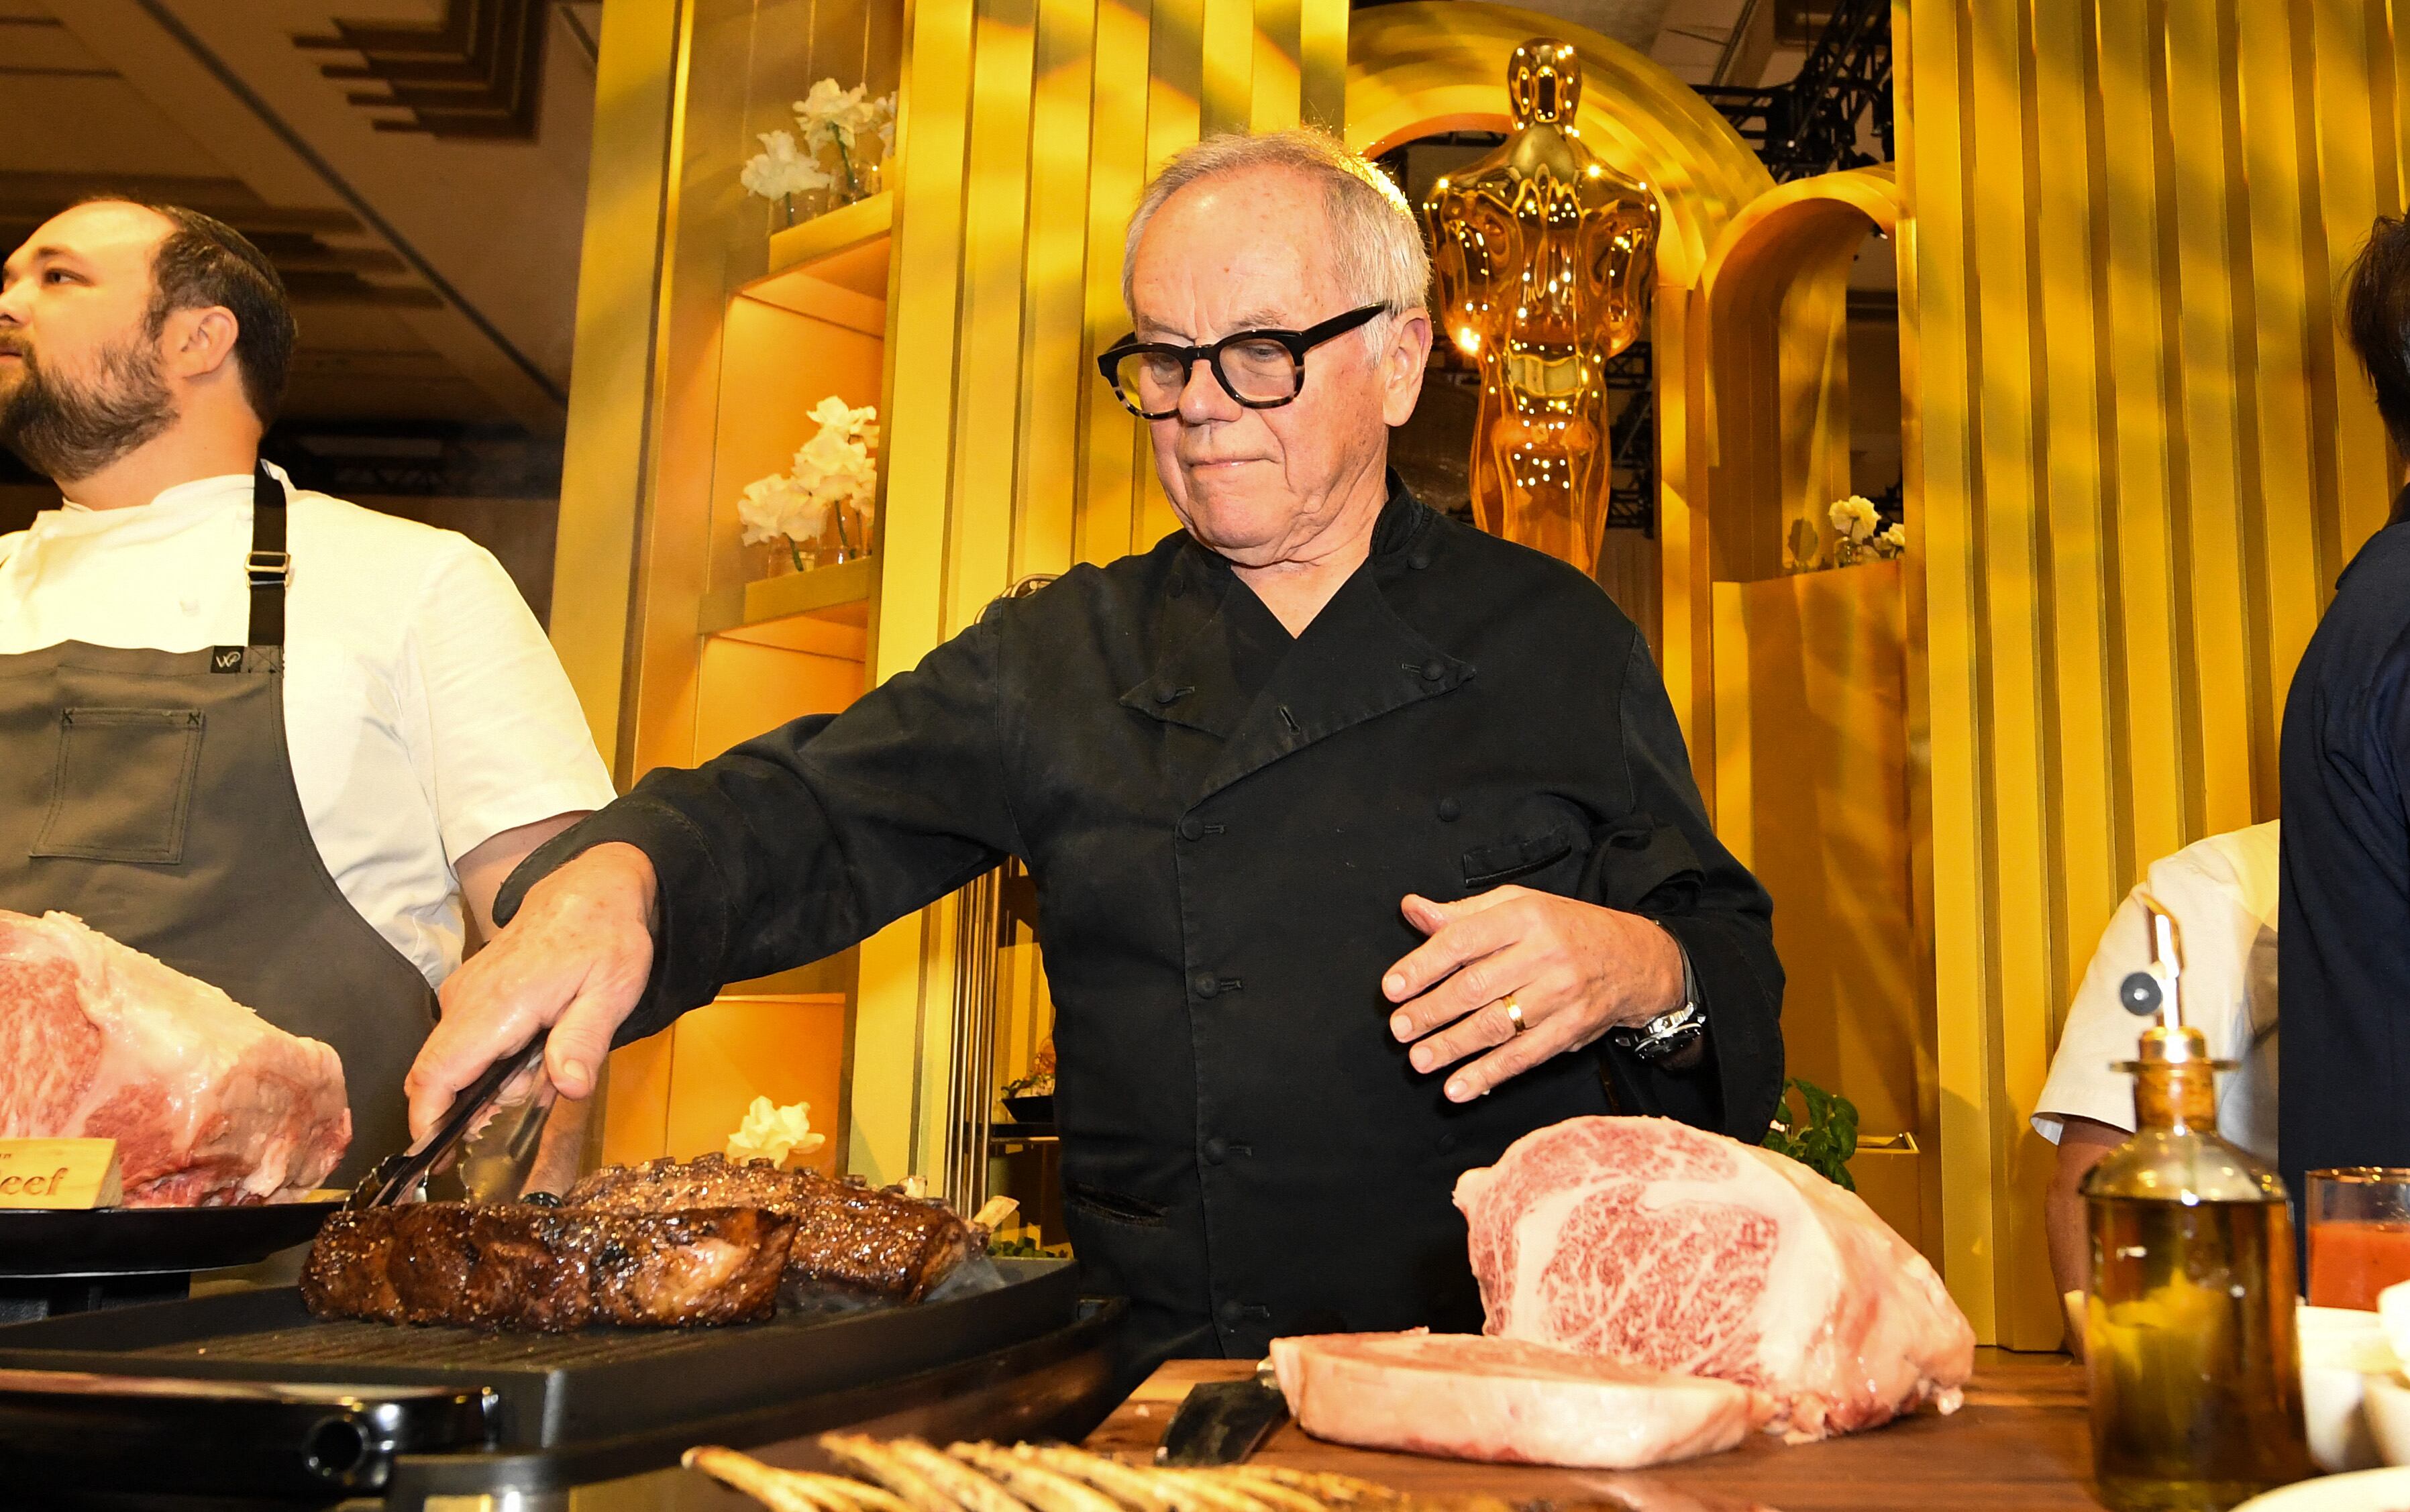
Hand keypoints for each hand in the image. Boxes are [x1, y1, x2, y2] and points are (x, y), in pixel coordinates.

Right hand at [405, 843, 658, 1141]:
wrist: (591, 889)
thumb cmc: (604, 938)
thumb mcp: (612, 992)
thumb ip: (584, 1041)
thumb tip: (567, 1087)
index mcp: (495, 1005)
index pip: (437, 1074)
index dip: (428, 1121)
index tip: (435, 1156)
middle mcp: (465, 1000)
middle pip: (436, 1075)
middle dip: (466, 1107)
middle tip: (520, 1105)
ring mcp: (462, 993)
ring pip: (450, 1060)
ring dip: (484, 1082)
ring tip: (540, 1063)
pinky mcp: (468, 992)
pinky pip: (460, 1041)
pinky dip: (486, 1060)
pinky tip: (530, 1049)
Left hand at [1382, 886, 1684, 1102]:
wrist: (1634, 958)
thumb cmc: (1563, 929)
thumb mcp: (1518, 906)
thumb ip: (1462, 914)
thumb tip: (1412, 910)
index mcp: (1525, 916)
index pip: (1463, 941)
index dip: (1422, 966)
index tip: (1391, 989)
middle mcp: (1544, 954)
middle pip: (1476, 986)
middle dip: (1431, 1011)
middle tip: (1399, 1029)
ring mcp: (1561, 994)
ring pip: (1497, 1025)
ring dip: (1453, 1046)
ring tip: (1419, 1060)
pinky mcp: (1572, 1029)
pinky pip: (1524, 1056)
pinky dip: (1489, 1074)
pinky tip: (1459, 1087)